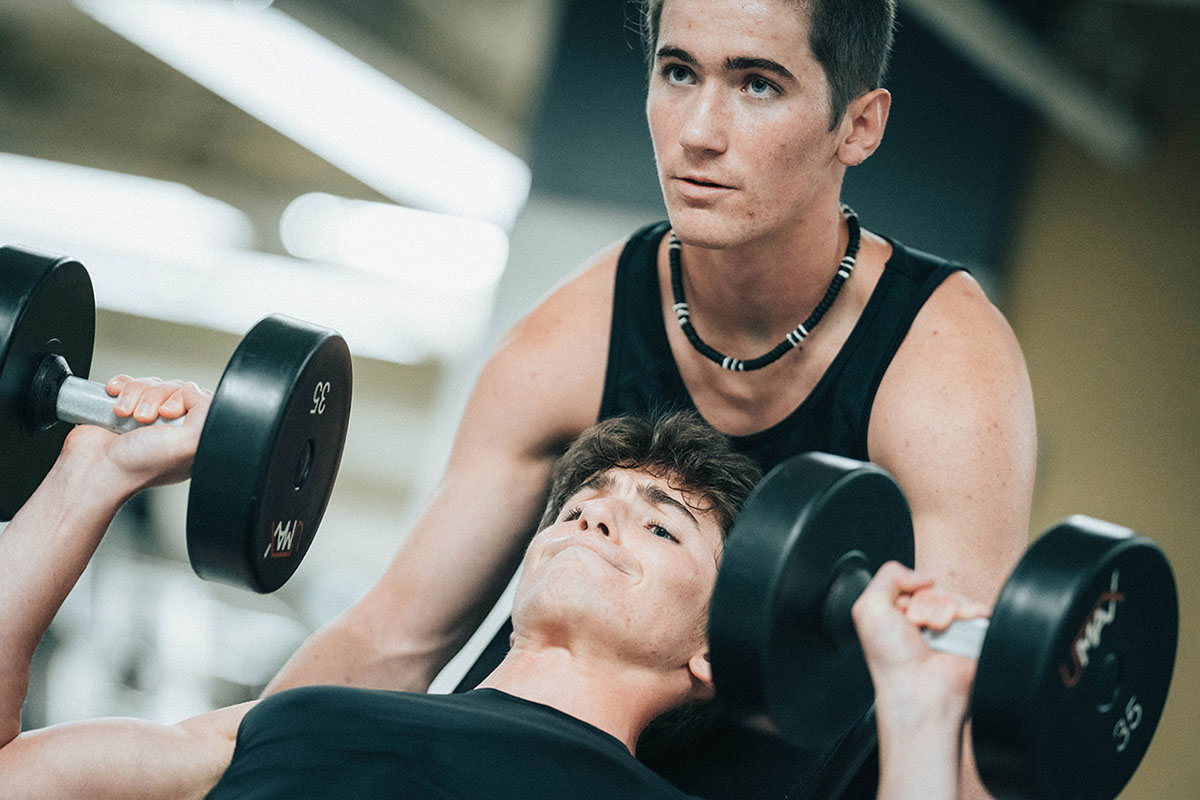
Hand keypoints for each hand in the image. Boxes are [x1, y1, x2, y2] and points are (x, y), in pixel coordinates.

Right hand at [60, 376, 211, 496]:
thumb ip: (205, 415)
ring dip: (135, 394)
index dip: (183, 399)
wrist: (92, 470)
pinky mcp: (122, 408)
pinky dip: (120, 387)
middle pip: (173, 388)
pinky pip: (128, 383)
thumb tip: (195, 391)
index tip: (168, 414)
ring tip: (125, 414)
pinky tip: (115, 399)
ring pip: (150, 384)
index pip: (199, 400)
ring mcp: (145, 418)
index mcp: (190, 438)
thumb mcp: (187, 445)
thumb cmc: (137, 466)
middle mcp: (169, 428)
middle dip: (155, 398)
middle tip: (143, 419)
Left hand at [852, 562, 985, 726]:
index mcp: (899, 617)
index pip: (911, 583)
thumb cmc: (891, 657)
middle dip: (925, 601)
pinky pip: (978, 609)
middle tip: (917, 626)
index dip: (906, 594)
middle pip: (934, 588)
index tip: (900, 614)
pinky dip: (971, 611)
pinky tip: (960, 622)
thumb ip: (889, 575)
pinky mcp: (974, 637)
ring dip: (945, 608)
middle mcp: (925, 623)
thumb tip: (926, 576)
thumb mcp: (869, 607)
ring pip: (955, 596)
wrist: (920, 688)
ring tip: (937, 631)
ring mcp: (951, 630)